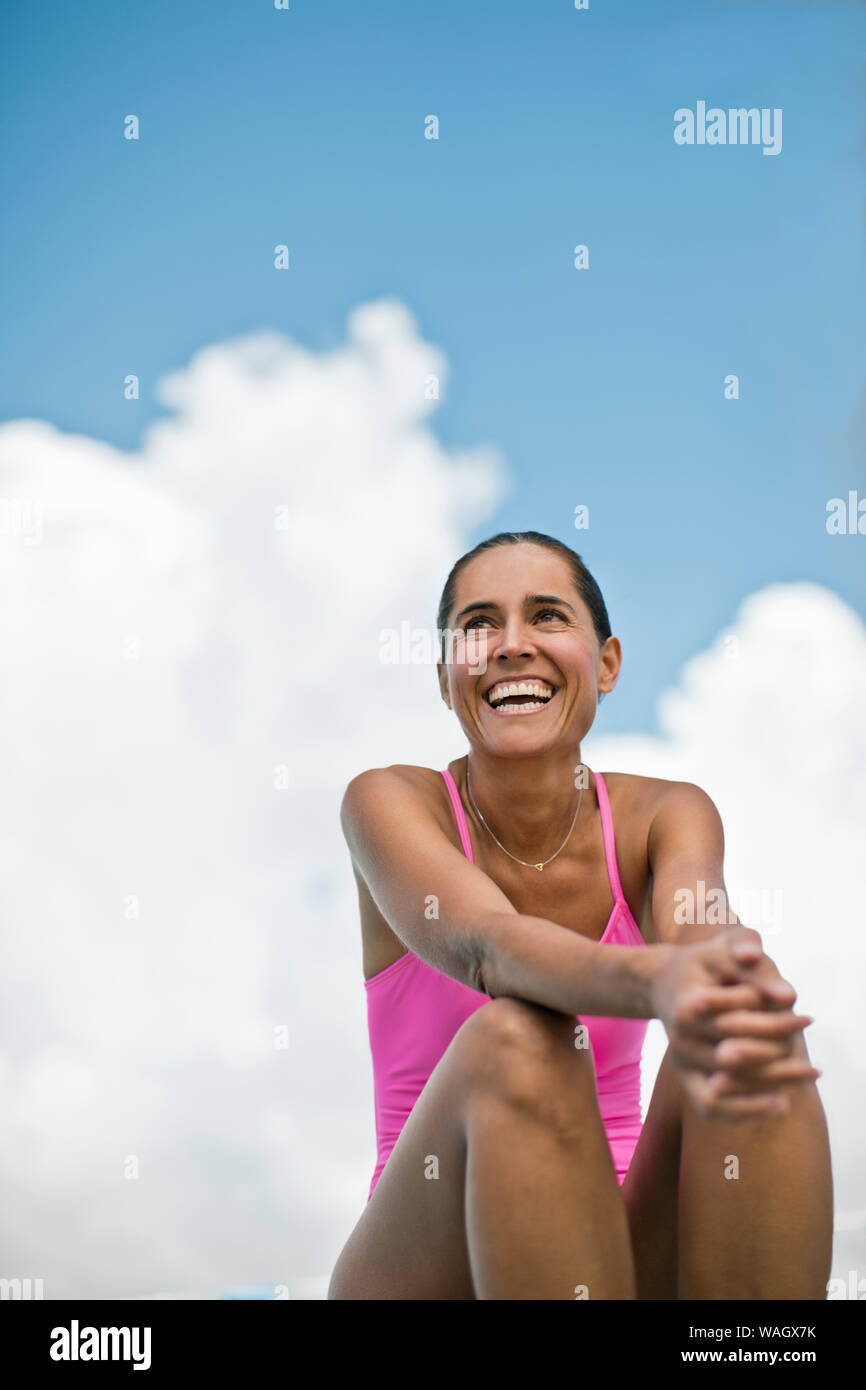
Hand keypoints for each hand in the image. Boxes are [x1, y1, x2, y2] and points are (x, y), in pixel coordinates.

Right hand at [651, 929, 818, 1120]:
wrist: (664, 983)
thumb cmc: (704, 962)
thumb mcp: (724, 949)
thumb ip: (755, 967)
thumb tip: (789, 997)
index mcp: (688, 1006)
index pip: (740, 1021)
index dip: (777, 1021)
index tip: (807, 1019)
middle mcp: (679, 1039)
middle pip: (735, 1056)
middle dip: (779, 1053)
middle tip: (813, 1057)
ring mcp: (681, 1062)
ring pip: (729, 1087)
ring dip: (771, 1084)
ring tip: (808, 1075)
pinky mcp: (686, 1079)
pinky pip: (713, 1107)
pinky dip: (748, 1110)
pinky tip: (782, 1102)